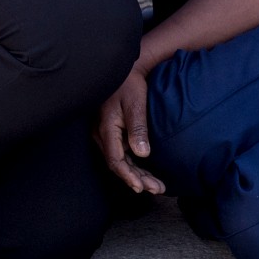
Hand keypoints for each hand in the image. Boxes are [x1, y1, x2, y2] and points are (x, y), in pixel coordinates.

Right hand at [94, 68, 164, 194]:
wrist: (124, 69)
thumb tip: (143, 155)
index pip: (115, 161)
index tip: (141, 187)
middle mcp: (101, 134)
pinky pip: (120, 153)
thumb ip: (138, 129)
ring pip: (120, 160)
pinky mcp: (111, 132)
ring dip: (137, 174)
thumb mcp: (135, 105)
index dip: (128, 176)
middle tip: (157, 189)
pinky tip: (145, 172)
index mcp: (106, 129)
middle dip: (137, 179)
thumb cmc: (130, 84)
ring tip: (156, 186)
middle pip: (118, 164)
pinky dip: (133, 164)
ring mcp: (105, 134)